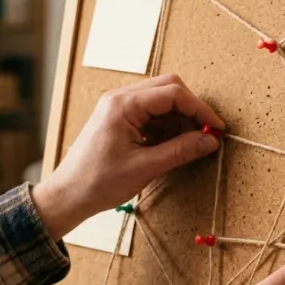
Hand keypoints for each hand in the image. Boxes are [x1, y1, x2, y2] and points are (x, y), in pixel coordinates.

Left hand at [33, 74, 224, 239]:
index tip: (216, 128)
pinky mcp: (119, 119)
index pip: (173, 93)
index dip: (199, 109)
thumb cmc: (98, 182)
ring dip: (179, 120)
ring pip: (160, 101)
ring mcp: (118, 107)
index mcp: (123, 105)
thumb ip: (180, 151)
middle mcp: (120, 98)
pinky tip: (170, 146)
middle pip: (168, 89)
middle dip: (191, 111)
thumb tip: (210, 141)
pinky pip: (150, 113)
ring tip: (188, 145)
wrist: (68, 195)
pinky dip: (165, 126)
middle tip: (205, 135)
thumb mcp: (145, 167)